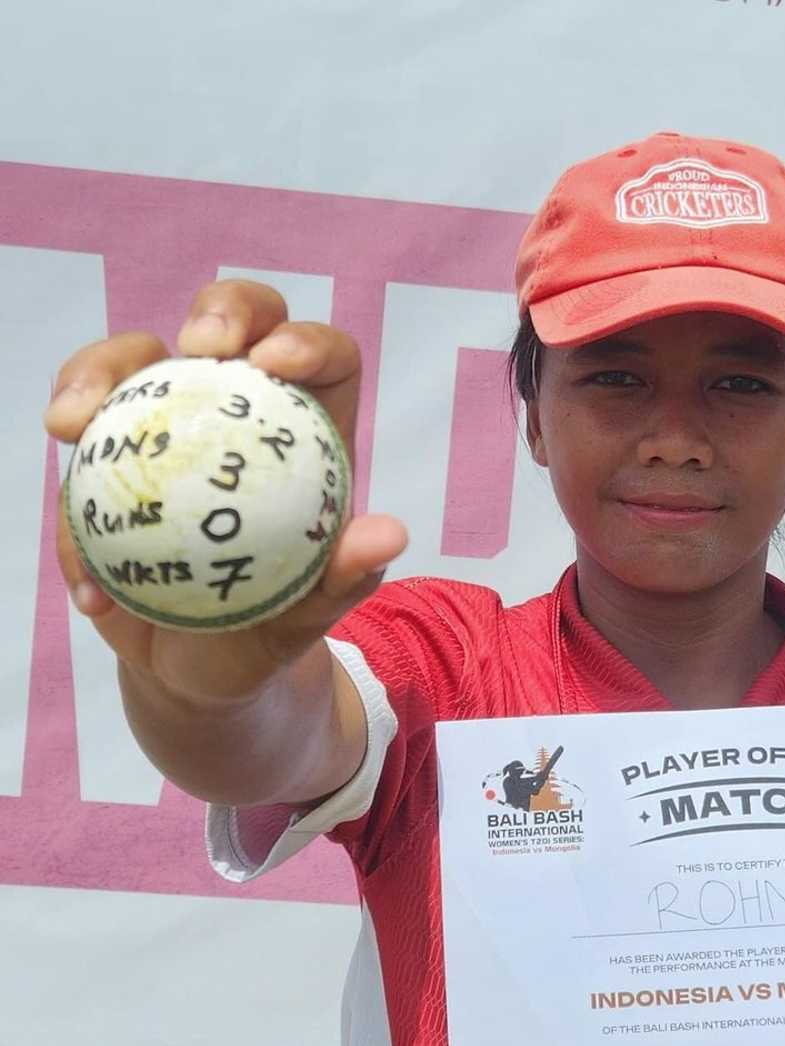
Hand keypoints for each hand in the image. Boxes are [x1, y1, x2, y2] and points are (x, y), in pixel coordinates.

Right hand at [45, 279, 407, 703]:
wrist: (201, 667)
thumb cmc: (270, 627)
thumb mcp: (309, 613)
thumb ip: (344, 578)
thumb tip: (387, 536)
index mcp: (306, 435)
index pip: (325, 359)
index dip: (307, 340)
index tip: (276, 364)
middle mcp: (236, 413)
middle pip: (233, 324)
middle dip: (220, 311)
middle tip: (198, 350)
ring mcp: (165, 427)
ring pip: (132, 361)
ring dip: (96, 372)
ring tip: (72, 425)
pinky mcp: (104, 462)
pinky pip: (78, 457)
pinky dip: (69, 519)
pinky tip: (89, 583)